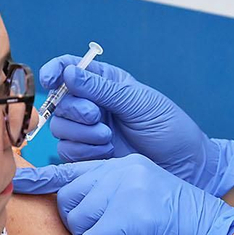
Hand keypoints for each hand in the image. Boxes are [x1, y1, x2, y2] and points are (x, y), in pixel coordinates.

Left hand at [12, 155, 233, 234]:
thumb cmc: (184, 229)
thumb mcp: (144, 200)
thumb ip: (111, 196)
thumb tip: (75, 210)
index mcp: (125, 166)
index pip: (73, 170)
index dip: (41, 180)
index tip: (17, 183)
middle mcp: (123, 171)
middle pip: (68, 200)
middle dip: (82, 226)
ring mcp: (127, 190)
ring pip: (79, 223)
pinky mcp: (132, 214)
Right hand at [39, 55, 233, 195]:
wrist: (184, 166)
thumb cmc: (168, 127)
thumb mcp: (138, 101)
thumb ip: (102, 89)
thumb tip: (69, 73)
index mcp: (106, 83)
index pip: (70, 69)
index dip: (55, 70)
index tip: (50, 79)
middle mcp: (93, 105)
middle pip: (60, 101)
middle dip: (75, 109)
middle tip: (97, 116)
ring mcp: (89, 132)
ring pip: (60, 128)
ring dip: (81, 133)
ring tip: (108, 137)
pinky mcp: (89, 157)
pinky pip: (67, 151)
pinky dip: (84, 151)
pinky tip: (107, 152)